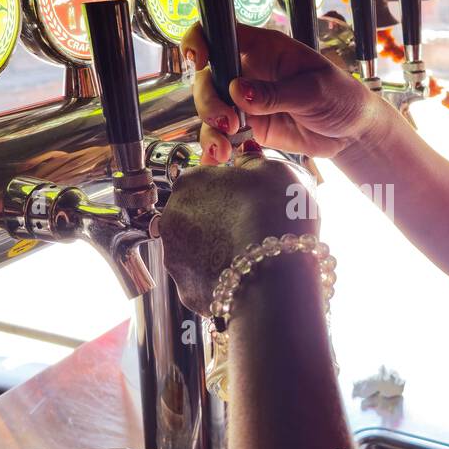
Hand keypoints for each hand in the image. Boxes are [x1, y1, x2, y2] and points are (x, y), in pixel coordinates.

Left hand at [156, 154, 320, 314]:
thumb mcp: (274, 171)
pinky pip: (203, 281)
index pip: (203, 178)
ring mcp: (175, 258)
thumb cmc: (275, 220)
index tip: (246, 196)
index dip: (228, 187)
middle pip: (196, 215)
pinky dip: (219, 279)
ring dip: (217, 250)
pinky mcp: (186, 290)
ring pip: (197, 250)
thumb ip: (253, 161)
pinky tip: (243, 276)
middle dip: (219, 220)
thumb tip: (247, 158)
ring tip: (249, 255)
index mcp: (189, 182)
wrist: (277, 277)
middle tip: (251, 226)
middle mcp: (172, 219)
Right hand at [180, 22, 389, 164]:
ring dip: (209, 130)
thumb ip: (275, 93)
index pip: (219, 33)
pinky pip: (222, 136)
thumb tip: (237, 91)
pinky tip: (215, 162)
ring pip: (210, 109)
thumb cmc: (341, 96)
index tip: (199, 61)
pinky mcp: (248, 127)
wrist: (352, 133)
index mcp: (263, 48)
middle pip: (208, 78)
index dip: (200, 41)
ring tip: (223, 150)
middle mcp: (248, 71)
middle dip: (208, 101)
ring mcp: (245, 101)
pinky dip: (214, 149)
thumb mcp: (314, 91)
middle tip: (227, 122)